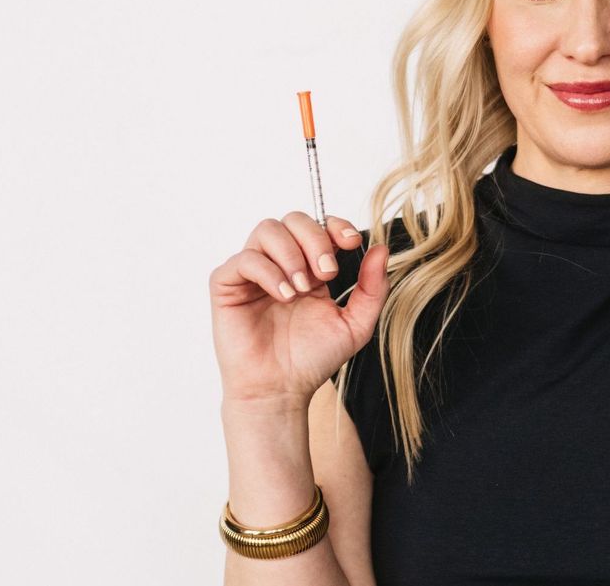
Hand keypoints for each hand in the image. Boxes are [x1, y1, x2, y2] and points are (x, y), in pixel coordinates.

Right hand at [209, 212, 390, 408]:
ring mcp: (252, 272)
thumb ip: (373, 288)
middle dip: (315, 239)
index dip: (335, 225)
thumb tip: (382, 248)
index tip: (350, 242)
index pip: (319, 225)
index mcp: (309, 266)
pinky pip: (243, 258)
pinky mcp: (227, 285)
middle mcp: (280, 262)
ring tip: (301, 289)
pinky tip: (284, 295)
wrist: (281, 390)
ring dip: (291, 253)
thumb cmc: (313, 358)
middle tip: (326, 273)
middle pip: (294, 219)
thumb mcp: (356, 323)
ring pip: (267, 230)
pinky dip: (268, 271)